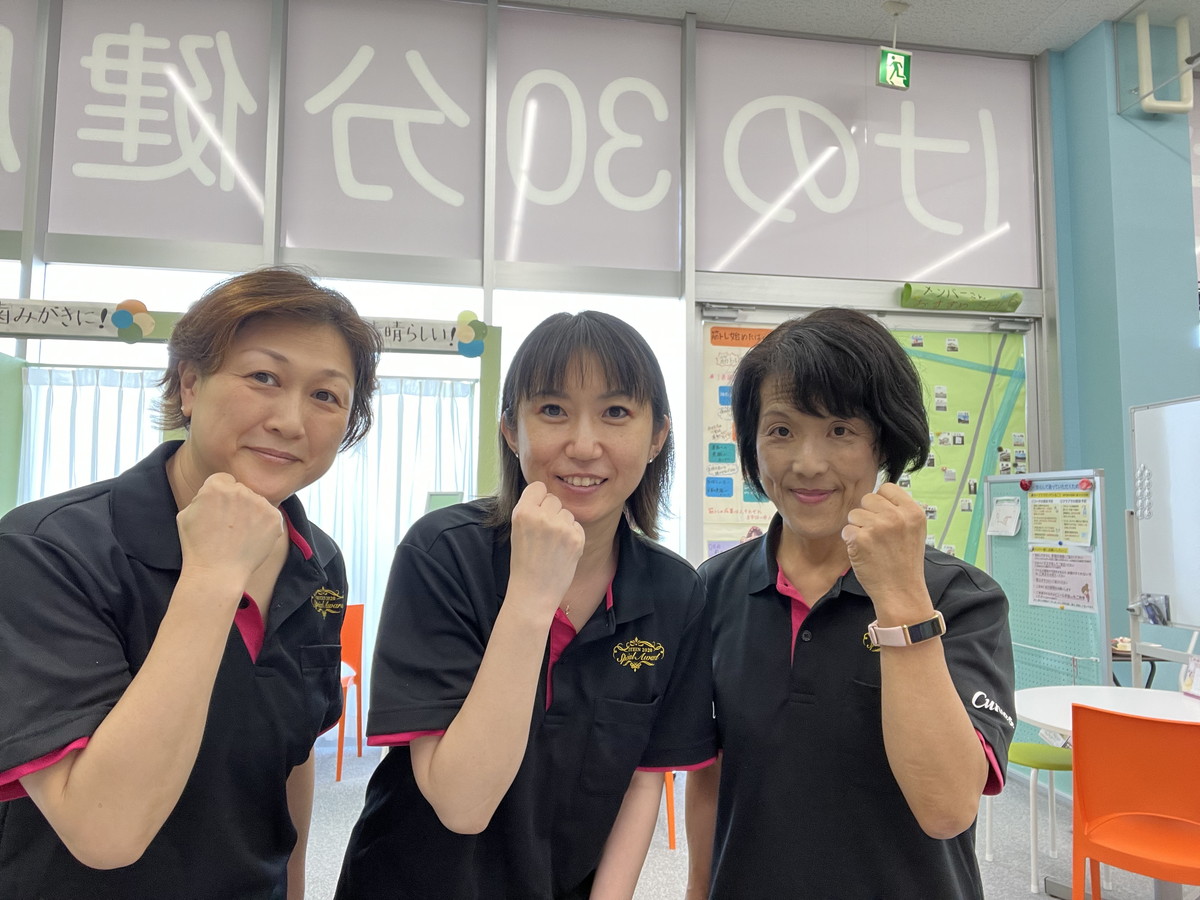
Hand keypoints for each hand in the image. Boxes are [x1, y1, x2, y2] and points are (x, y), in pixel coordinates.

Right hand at [177, 473, 284, 586]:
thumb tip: (214, 491)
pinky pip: (271, 515)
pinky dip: (265, 525)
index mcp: (216, 486)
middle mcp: (239, 491)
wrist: (217, 572)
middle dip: (237, 504)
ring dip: (252, 513)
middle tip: (230, 526)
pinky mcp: (274, 517)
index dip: (221, 496)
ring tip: (240, 535)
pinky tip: (252, 538)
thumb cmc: (198, 546)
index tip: (220, 511)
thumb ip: (202, 496)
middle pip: (242, 490)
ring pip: (257, 502)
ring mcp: (259, 504)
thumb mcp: (186, 514)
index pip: (224, 480)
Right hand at [507, 481, 584, 618]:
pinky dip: (572, 536)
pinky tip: (562, 551)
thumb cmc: (524, 562)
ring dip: (562, 524)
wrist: (534, 592)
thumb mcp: (518, 529)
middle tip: (543, 535)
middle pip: (554, 499)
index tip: (536, 513)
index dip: (538, 499)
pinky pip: (577, 525)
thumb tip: (547, 493)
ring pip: (567, 513)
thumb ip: (530, 509)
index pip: (538, 487)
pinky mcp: (576, 538)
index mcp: (522, 512)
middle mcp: (542, 516)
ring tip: (552, 545)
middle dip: (551, 513)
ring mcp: (561, 527)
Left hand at [841, 482, 930, 621]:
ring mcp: (878, 527)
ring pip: (854, 514)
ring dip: (858, 528)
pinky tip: (864, 553)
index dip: (881, 502)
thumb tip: (878, 495)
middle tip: (877, 535)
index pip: (887, 488)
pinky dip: (851, 541)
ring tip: (872, 545)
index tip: (883, 517)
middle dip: (867, 514)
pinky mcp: (861, 539)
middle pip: (868, 498)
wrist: (901, 592)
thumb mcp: (914, 531)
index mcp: (913, 511)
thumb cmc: (905, 562)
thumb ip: (899, 511)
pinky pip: (846, 530)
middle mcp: (897, 516)